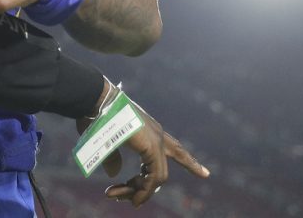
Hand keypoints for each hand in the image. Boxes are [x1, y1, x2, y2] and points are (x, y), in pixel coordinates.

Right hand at [76, 96, 209, 207]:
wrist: (96, 100)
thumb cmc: (96, 115)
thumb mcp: (105, 140)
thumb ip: (113, 157)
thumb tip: (114, 174)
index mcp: (147, 129)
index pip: (173, 147)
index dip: (188, 161)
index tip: (206, 173)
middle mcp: (156, 134)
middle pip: (178, 154)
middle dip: (189, 167)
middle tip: (196, 178)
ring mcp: (156, 140)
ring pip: (159, 176)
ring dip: (141, 191)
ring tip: (128, 202)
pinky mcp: (151, 147)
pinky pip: (154, 177)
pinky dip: (144, 191)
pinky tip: (134, 200)